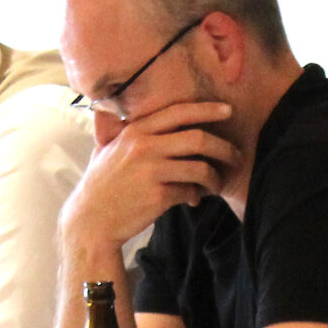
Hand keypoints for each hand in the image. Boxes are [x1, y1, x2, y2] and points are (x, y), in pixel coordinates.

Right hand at [62, 100, 238, 249]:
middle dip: (224, 147)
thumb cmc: (101, 185)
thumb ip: (117, 128)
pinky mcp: (158, 196)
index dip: (207, 110)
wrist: (91, 221)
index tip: (228, 111)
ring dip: (216, 178)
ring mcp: (151, 172)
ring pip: (200, 168)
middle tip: (236, 156)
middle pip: (198, 139)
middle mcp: (144, 147)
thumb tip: (113, 106)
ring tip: (218, 184)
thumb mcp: (105, 148)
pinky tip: (195, 200)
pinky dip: (197, 196)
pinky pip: (190, 192)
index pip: (178, 112)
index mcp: (135, 131)